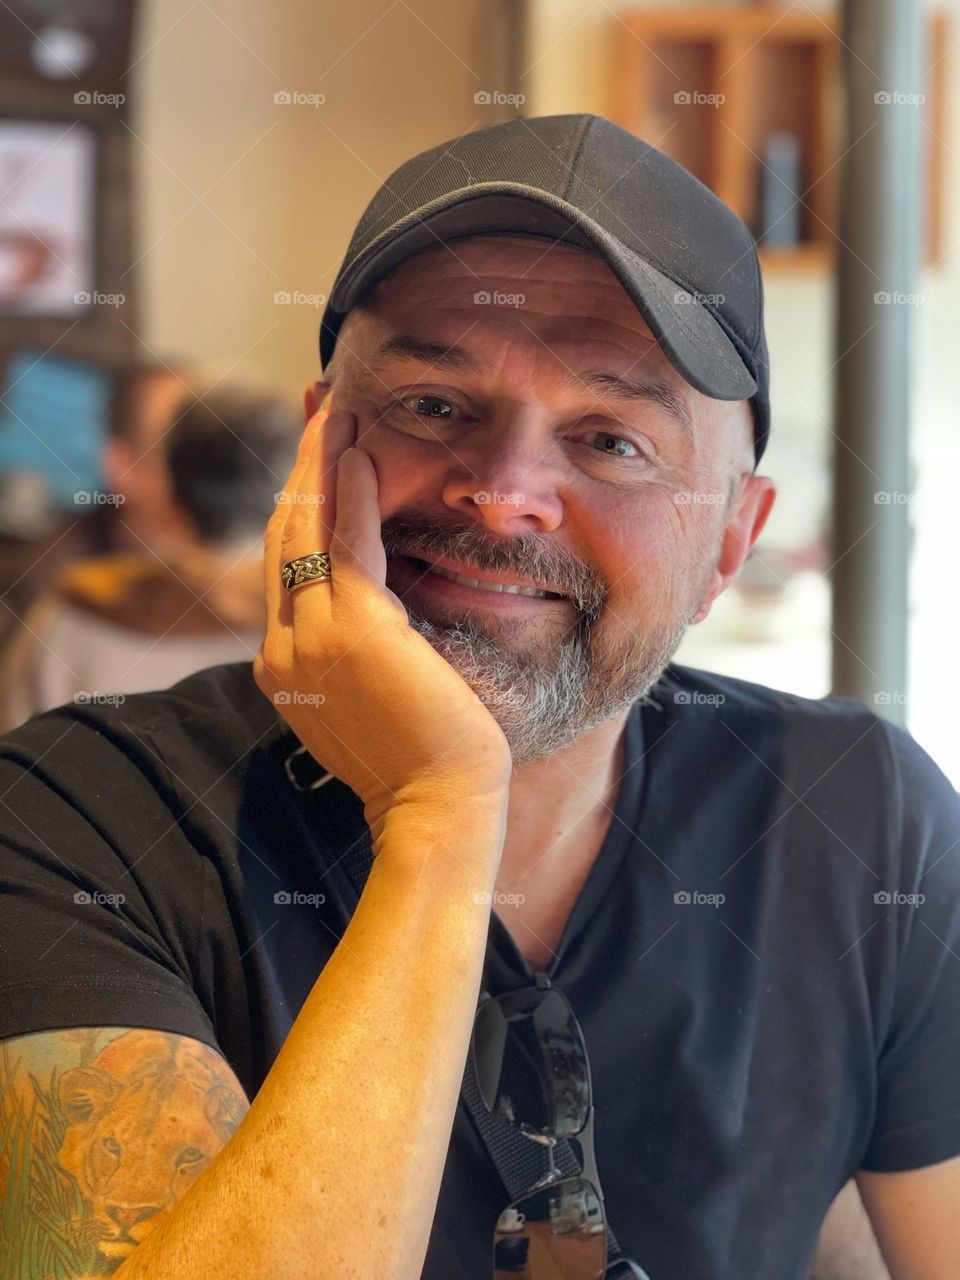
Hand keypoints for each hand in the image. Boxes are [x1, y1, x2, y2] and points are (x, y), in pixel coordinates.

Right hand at [254, 403, 512, 836]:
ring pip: (307, 529)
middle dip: (302, 466)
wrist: (434, 808)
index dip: (295, 503)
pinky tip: (361, 453)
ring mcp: (311, 639)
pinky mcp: (356, 631)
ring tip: (337, 409)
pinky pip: (348, 545)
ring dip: (323, 462)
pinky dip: (353, 494)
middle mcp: (282, 647)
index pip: (282, 564)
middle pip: (283, 534)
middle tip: (319, 409)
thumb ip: (351, 652)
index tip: (313, 458)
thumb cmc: (420, 760)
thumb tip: (371, 609)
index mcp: (283, 664)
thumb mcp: (366, 699)